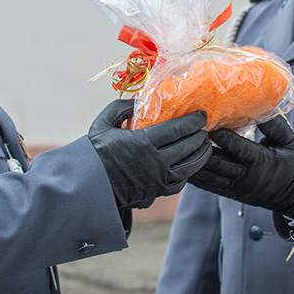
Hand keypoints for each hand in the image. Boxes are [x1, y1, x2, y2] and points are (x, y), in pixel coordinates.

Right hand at [89, 99, 211, 209]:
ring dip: (201, 154)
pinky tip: (191, 165)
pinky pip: (180, 182)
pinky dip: (189, 172)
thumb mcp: (103, 123)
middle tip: (205, 128)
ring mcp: (158, 179)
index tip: (202, 115)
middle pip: (187, 146)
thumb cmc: (94, 152)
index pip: (177, 129)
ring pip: (189, 166)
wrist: (87, 185)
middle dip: (199, 136)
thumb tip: (138, 101)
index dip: (193, 121)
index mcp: (143, 142)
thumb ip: (120, 108)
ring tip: (205, 145)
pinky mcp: (156, 192)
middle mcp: (155, 161)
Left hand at [189, 115, 293, 216]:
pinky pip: (206, 185)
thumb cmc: (289, 163)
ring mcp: (234, 186)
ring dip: (193, 160)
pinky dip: (193, 175)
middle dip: (202, 147)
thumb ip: (275, 125)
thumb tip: (263, 106)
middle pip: (219, 163)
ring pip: (209, 175)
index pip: (240, 149)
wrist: (290, 194)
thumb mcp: (288, 142)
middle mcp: (245, 176)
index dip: (224, 137)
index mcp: (261, 162)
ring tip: (180, 144)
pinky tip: (180, 162)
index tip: (210, 125)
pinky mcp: (227, 192)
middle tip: (188, 131)